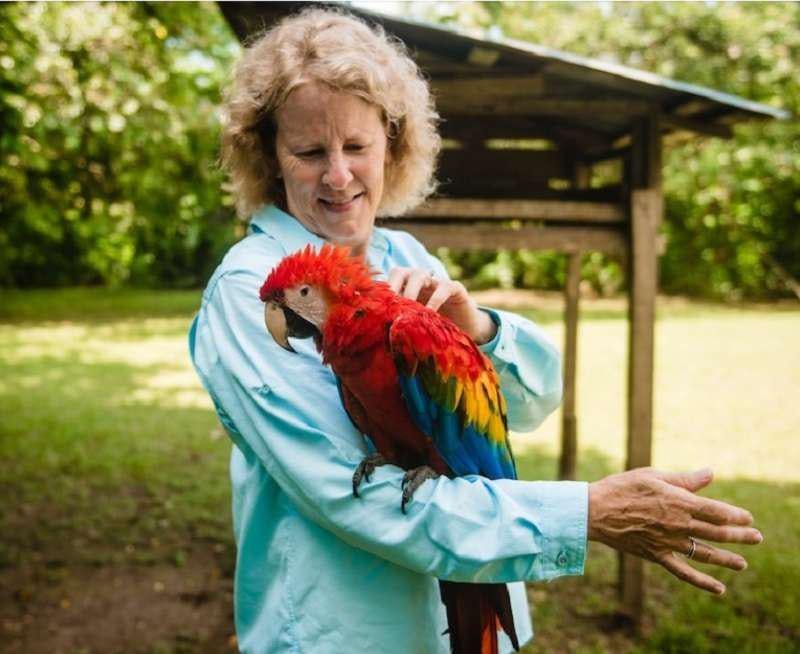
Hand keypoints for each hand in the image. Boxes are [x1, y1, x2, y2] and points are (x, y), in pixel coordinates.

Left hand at [387, 267, 496, 344]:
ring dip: (411, 290)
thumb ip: (399, 323)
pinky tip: (431, 312)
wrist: (466, 328)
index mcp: (405, 288)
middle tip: (390, 305)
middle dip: (392, 285)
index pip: (388, 282)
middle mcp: (419, 281)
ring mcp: (436, 282)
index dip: (380, 292)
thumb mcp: (414, 325)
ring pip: (420, 274)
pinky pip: (444, 286)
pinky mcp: (455, 287)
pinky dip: (436, 298)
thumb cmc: (435, 327)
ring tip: (409, 309)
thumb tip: (376, 333)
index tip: (375, 309)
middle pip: (400, 272)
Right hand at [588, 467, 761, 594]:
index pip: (717, 511)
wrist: (595, 510)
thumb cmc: (622, 487)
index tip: (748, 517)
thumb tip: (710, 474)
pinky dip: (702, 582)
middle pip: (717, 533)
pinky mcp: (657, 556)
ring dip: (727, 559)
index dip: (736, 515)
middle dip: (740, 536)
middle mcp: (678, 525)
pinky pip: (684, 572)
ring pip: (705, 554)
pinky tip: (719, 589)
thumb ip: (684, 479)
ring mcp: (669, 543)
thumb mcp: (653, 476)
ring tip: (743, 563)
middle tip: (756, 538)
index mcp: (679, 502)